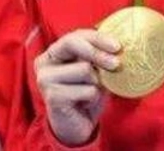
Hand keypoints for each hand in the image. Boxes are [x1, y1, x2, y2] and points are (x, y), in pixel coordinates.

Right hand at [34, 29, 120, 145]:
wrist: (75, 127)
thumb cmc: (85, 95)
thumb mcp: (93, 71)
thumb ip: (98, 57)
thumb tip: (117, 46)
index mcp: (54, 51)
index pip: (76, 35)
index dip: (97, 38)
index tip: (117, 45)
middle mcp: (45, 61)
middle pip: (73, 44)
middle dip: (98, 52)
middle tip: (117, 63)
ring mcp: (45, 78)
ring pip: (85, 69)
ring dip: (97, 83)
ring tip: (90, 93)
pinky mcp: (52, 96)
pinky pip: (87, 90)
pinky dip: (93, 98)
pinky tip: (85, 104)